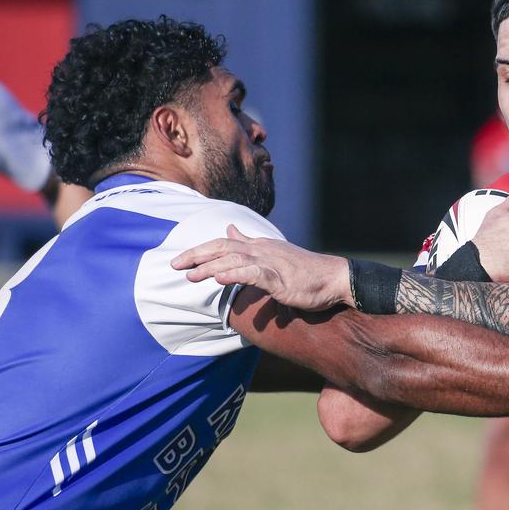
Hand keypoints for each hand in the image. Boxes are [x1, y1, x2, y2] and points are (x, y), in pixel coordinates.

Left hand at [171, 225, 351, 311]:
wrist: (334, 277)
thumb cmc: (305, 270)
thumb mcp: (274, 253)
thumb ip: (249, 242)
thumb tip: (230, 230)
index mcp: (259, 246)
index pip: (224, 244)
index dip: (200, 251)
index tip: (181, 261)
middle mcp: (262, 250)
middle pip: (223, 248)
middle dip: (197, 256)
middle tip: (174, 265)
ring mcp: (271, 263)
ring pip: (234, 261)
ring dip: (210, 267)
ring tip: (190, 276)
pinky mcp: (280, 279)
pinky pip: (254, 275)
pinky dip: (235, 275)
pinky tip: (220, 279)